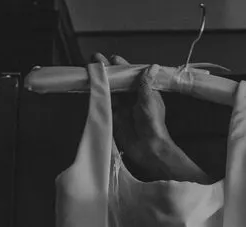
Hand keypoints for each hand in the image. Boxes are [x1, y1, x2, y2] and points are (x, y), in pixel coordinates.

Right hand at [92, 53, 175, 172]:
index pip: (132, 76)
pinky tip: (92, 88)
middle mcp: (133, 99)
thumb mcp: (149, 100)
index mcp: (145, 93)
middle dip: (108, 72)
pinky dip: (99, 97)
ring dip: (102, 82)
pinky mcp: (115, 119)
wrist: (149, 148)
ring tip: (91, 70)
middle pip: (119, 82)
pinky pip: (106, 105)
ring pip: (111, 92)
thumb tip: (152, 67)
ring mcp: (123, 109)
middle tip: (96, 59)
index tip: (113, 58)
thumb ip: (146, 84)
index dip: (123, 67)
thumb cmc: (153, 124)